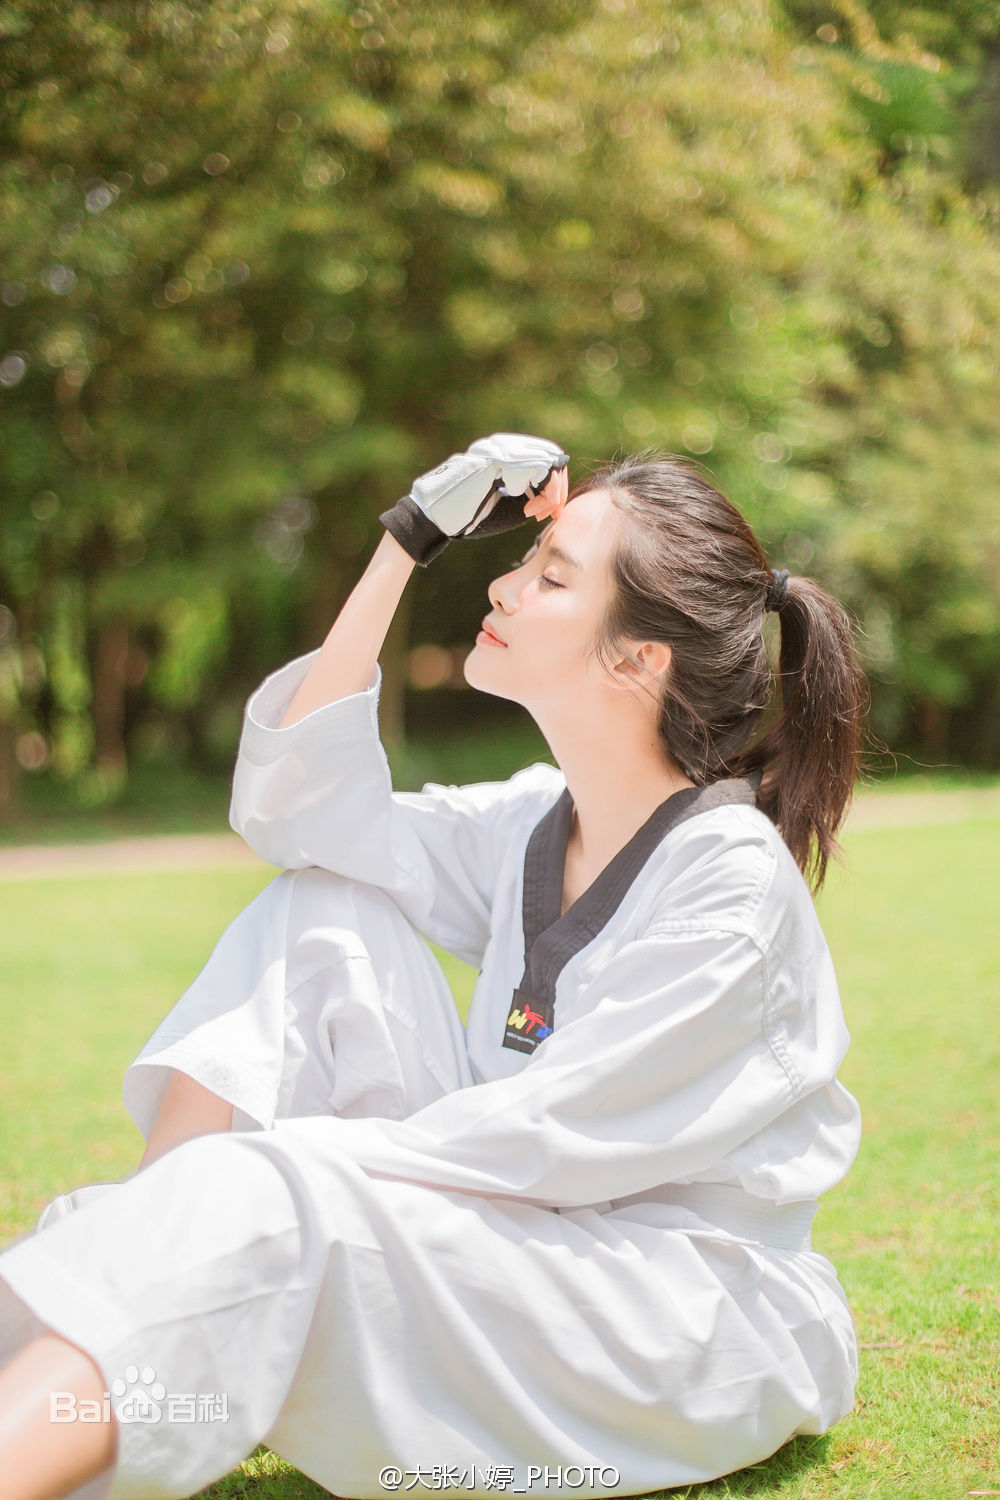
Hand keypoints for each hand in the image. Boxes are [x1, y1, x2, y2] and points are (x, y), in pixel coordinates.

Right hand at [378, 433, 569, 566]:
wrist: (436, 517)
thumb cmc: (470, 514)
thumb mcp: (509, 504)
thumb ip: (531, 494)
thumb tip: (556, 494)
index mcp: (504, 453)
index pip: (544, 457)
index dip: (556, 484)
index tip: (553, 511)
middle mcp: (502, 445)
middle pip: (549, 454)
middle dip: (558, 486)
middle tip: (554, 511)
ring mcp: (497, 449)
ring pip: (545, 460)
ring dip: (551, 490)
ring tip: (545, 511)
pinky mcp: (494, 460)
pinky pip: (534, 467)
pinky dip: (540, 491)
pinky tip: (531, 510)